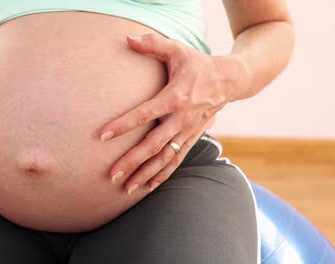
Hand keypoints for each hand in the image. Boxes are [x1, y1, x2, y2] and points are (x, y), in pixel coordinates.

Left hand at [100, 33, 238, 193]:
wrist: (230, 80)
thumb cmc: (199, 65)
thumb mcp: (178, 50)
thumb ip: (153, 44)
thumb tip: (128, 39)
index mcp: (176, 97)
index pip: (145, 114)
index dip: (124, 125)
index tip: (103, 136)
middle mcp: (182, 119)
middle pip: (154, 145)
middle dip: (132, 161)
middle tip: (112, 174)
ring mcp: (188, 132)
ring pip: (165, 158)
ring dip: (145, 174)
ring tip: (127, 188)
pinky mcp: (192, 139)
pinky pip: (177, 161)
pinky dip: (163, 174)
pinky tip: (149, 185)